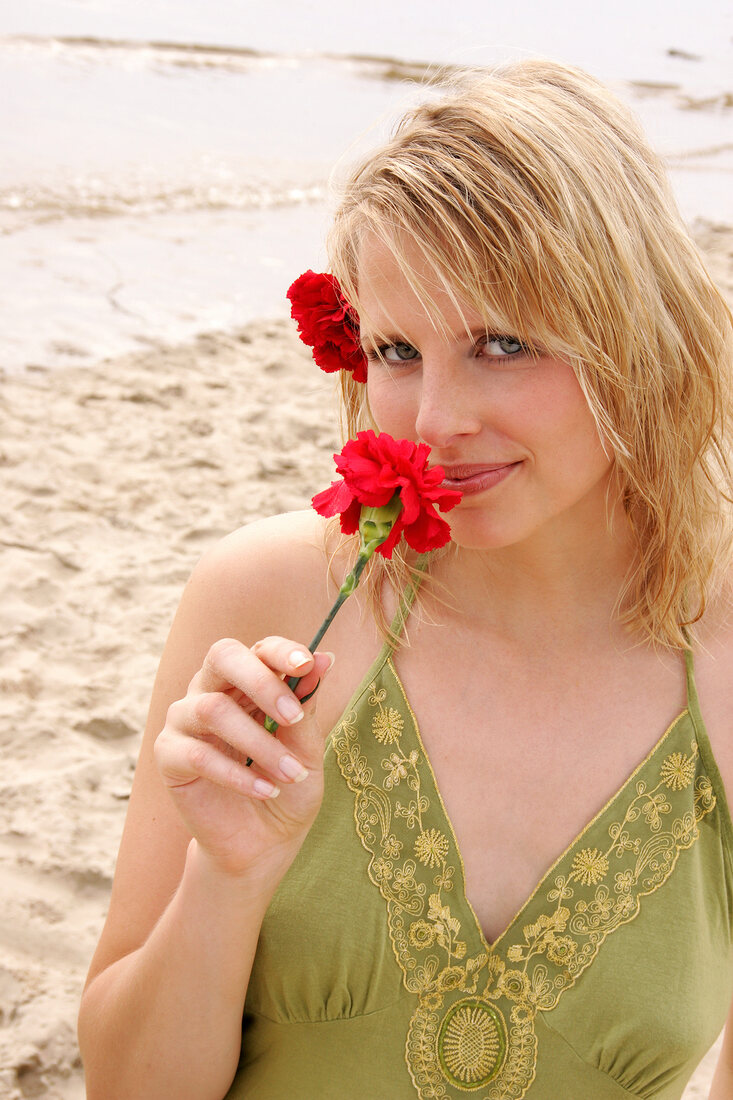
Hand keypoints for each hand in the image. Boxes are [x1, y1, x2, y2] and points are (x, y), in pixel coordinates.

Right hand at [154, 637, 332, 878]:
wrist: (264, 843)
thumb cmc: (287, 786)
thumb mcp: (307, 747)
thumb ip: (308, 705)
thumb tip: (325, 658)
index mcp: (247, 681)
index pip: (257, 648)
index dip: (280, 651)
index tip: (307, 665)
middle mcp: (211, 690)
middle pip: (222, 657)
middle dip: (261, 681)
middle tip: (294, 716)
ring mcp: (184, 720)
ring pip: (212, 709)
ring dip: (259, 743)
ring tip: (291, 773)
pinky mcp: (168, 755)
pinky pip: (197, 754)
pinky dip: (237, 774)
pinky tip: (265, 790)